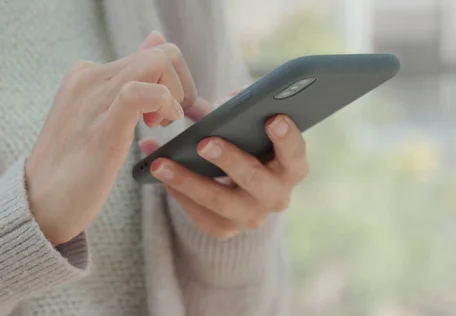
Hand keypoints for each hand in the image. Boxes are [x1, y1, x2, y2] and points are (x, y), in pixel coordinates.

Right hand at [26, 32, 197, 244]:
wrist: (38, 202)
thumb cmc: (74, 165)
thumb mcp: (102, 114)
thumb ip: (129, 79)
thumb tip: (155, 39)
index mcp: (86, 74)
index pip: (150, 53)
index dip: (172, 80)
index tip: (167, 111)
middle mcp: (87, 77)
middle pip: (160, 54)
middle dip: (180, 85)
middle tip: (168, 119)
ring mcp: (92, 99)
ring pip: (155, 64)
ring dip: (175, 95)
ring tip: (161, 125)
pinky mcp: (101, 127)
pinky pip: (139, 93)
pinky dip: (163, 103)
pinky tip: (161, 124)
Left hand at [139, 94, 308, 239]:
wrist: (239, 188)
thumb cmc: (247, 146)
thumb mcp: (250, 129)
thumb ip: (242, 112)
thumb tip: (225, 102)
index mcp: (291, 168)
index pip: (295, 154)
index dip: (287, 138)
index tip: (273, 119)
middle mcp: (277, 198)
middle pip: (254, 180)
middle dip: (229, 160)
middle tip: (204, 143)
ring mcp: (251, 218)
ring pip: (219, 202)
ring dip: (188, 181)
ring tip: (161, 163)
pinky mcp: (225, 230)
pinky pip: (199, 214)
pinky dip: (178, 192)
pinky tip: (159, 173)